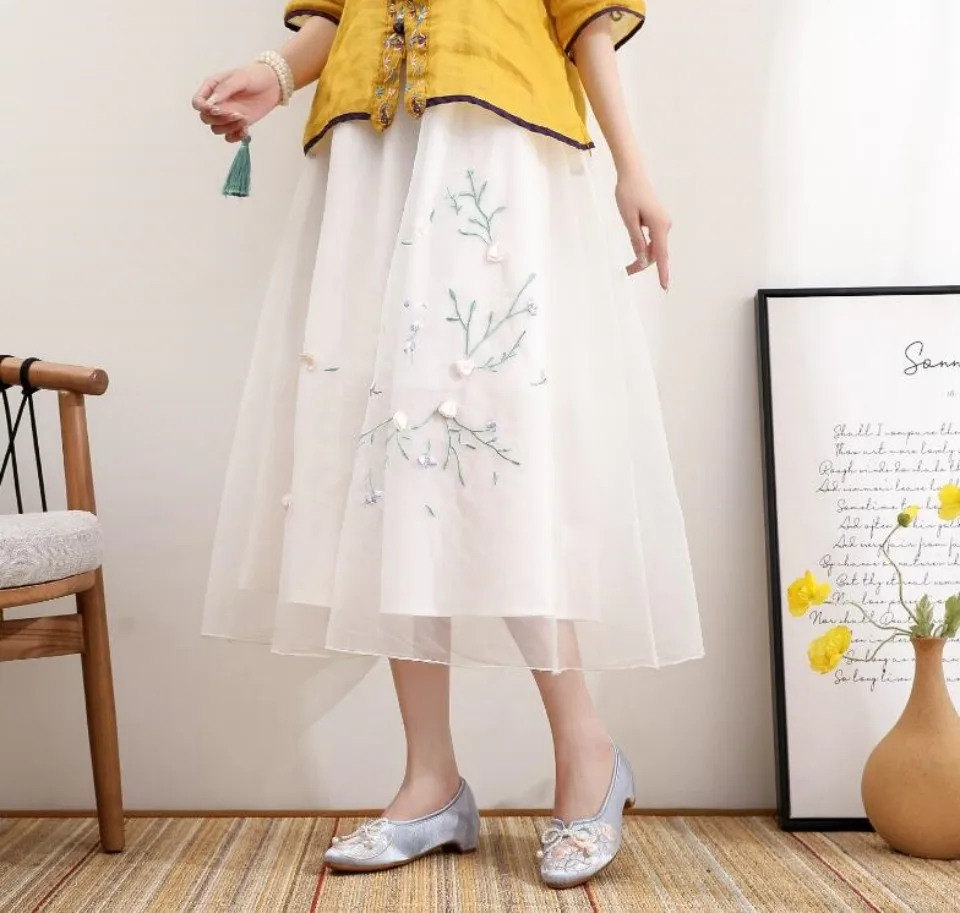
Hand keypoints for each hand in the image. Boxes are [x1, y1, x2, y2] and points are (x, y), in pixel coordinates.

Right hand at [191, 64, 281, 143]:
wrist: (272, 85)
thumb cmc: (254, 76)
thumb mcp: (239, 78)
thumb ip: (224, 90)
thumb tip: (211, 103)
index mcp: (212, 88)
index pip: (197, 102)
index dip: (203, 108)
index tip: (216, 109)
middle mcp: (216, 103)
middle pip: (205, 119)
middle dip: (219, 119)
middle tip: (236, 114)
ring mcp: (226, 115)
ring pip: (216, 129)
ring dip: (229, 128)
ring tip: (244, 119)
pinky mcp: (237, 124)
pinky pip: (229, 137)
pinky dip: (236, 136)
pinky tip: (246, 130)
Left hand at [615, 171, 671, 290]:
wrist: (633, 174)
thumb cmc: (628, 194)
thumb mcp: (628, 220)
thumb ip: (636, 241)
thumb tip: (642, 260)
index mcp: (659, 225)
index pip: (661, 255)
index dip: (662, 272)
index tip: (664, 286)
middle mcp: (665, 225)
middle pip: (656, 253)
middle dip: (643, 264)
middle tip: (626, 272)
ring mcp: (663, 222)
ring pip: (654, 247)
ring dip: (643, 257)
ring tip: (627, 266)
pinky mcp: (658, 220)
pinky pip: (653, 239)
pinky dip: (644, 247)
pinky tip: (635, 248)